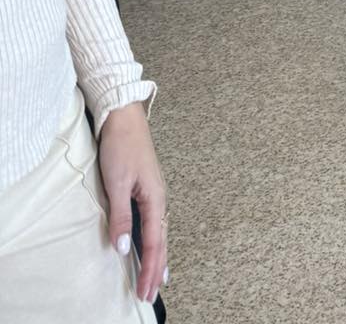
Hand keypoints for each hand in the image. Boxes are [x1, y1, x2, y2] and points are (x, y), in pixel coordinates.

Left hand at [99, 103, 166, 304]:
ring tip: (157, 278)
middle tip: (150, 295)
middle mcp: (159, 199)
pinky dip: (154, 240)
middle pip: (161, 241)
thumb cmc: (121, 147)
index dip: (149, 269)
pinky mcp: (147, 189)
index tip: (146, 292)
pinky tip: (152, 245)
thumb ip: (120, 217)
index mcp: (155, 199)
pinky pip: (154, 222)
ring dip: (157, 257)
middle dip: (156, 269)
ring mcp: (155, 193)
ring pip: (159, 233)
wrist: (124, 117)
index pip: (153, 243)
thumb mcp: (116, 183)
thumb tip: (121, 250)